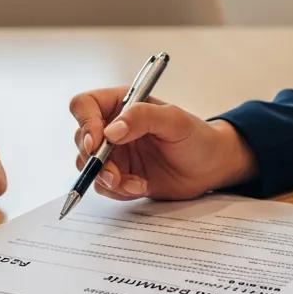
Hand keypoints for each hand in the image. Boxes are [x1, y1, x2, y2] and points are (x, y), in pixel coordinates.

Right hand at [68, 87, 257, 200]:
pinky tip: (141, 187)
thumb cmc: (196, 136)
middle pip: (82, 139)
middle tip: (116, 174)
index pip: (85, 105)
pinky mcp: (120, 175)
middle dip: (95, 160)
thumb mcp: (175, 121)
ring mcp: (115, 152)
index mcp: (121, 103)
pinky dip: (118, 190)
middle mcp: (112, 126)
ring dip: (107, 178)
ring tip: (135, 183)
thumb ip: (143, 117)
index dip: (85, 123)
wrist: (210, 168)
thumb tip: (112, 130)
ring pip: (88, 166)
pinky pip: (103, 186)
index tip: (97, 143)